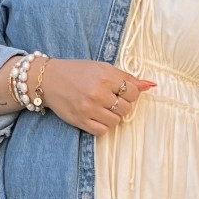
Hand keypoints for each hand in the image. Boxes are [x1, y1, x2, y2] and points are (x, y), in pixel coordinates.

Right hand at [39, 58, 156, 134]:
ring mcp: (88, 109)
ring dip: (112, 116)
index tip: (120, 91)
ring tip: (102, 107)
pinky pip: (103, 131)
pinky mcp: (80, 121)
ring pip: (116, 121)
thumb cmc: (77, 71)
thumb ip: (126, 77)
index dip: (129, 93)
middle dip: (121, 105)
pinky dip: (102, 126)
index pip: (133, 92)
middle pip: (126, 108)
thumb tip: (150, 85)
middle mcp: (98, 93)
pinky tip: (96, 116)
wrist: (48, 79)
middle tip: (109, 99)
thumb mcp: (102, 68)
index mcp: (105, 76)